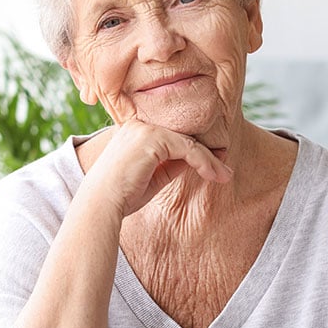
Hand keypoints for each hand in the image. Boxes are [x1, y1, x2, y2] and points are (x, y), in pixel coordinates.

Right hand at [84, 120, 232, 216]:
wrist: (102, 203)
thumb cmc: (122, 195)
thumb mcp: (153, 177)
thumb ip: (172, 164)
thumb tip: (196, 160)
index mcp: (134, 130)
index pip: (172, 136)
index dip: (196, 148)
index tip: (217, 158)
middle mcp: (139, 123)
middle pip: (183, 136)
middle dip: (208, 152)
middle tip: (226, 168)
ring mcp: (145, 128)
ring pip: (189, 142)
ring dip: (211, 160)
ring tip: (225, 176)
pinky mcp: (153, 137)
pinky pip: (188, 149)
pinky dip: (205, 162)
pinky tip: (214, 175)